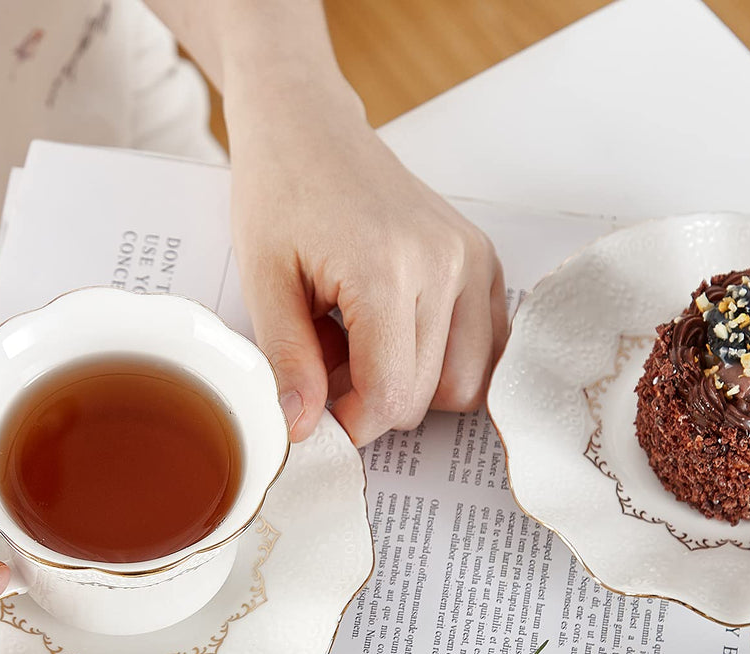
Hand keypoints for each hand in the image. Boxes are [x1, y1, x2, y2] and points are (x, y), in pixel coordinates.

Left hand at [228, 83, 506, 447]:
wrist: (310, 128)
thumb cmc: (281, 192)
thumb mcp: (264, 281)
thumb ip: (287, 361)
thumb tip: (302, 429)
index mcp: (387, 266)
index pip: (391, 392)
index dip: (353, 423)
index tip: (321, 415)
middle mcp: (446, 263)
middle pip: (428, 395)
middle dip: (376, 403)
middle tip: (330, 370)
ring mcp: (473, 259)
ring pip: (466, 383)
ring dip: (415, 387)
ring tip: (366, 350)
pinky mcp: (483, 260)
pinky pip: (486, 349)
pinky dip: (447, 363)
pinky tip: (401, 338)